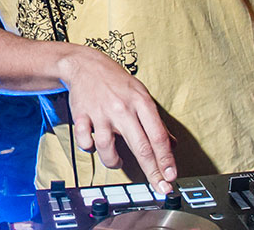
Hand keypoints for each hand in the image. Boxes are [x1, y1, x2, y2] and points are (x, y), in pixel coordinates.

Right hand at [62, 47, 177, 192]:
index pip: (158, 136)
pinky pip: (84, 141)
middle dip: (153, 172)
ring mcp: (101, 113)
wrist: (85, 65)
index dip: (166, 159)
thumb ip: (155, 121)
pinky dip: (89, 148)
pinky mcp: (82, 115)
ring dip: (114, 162)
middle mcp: (122, 109)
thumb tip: (172, 145)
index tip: (171, 176)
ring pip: (108, 148)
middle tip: (160, 188)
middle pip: (141, 147)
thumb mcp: (141, 95)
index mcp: (141, 102)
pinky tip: (94, 146)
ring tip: (118, 162)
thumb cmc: (116, 82)